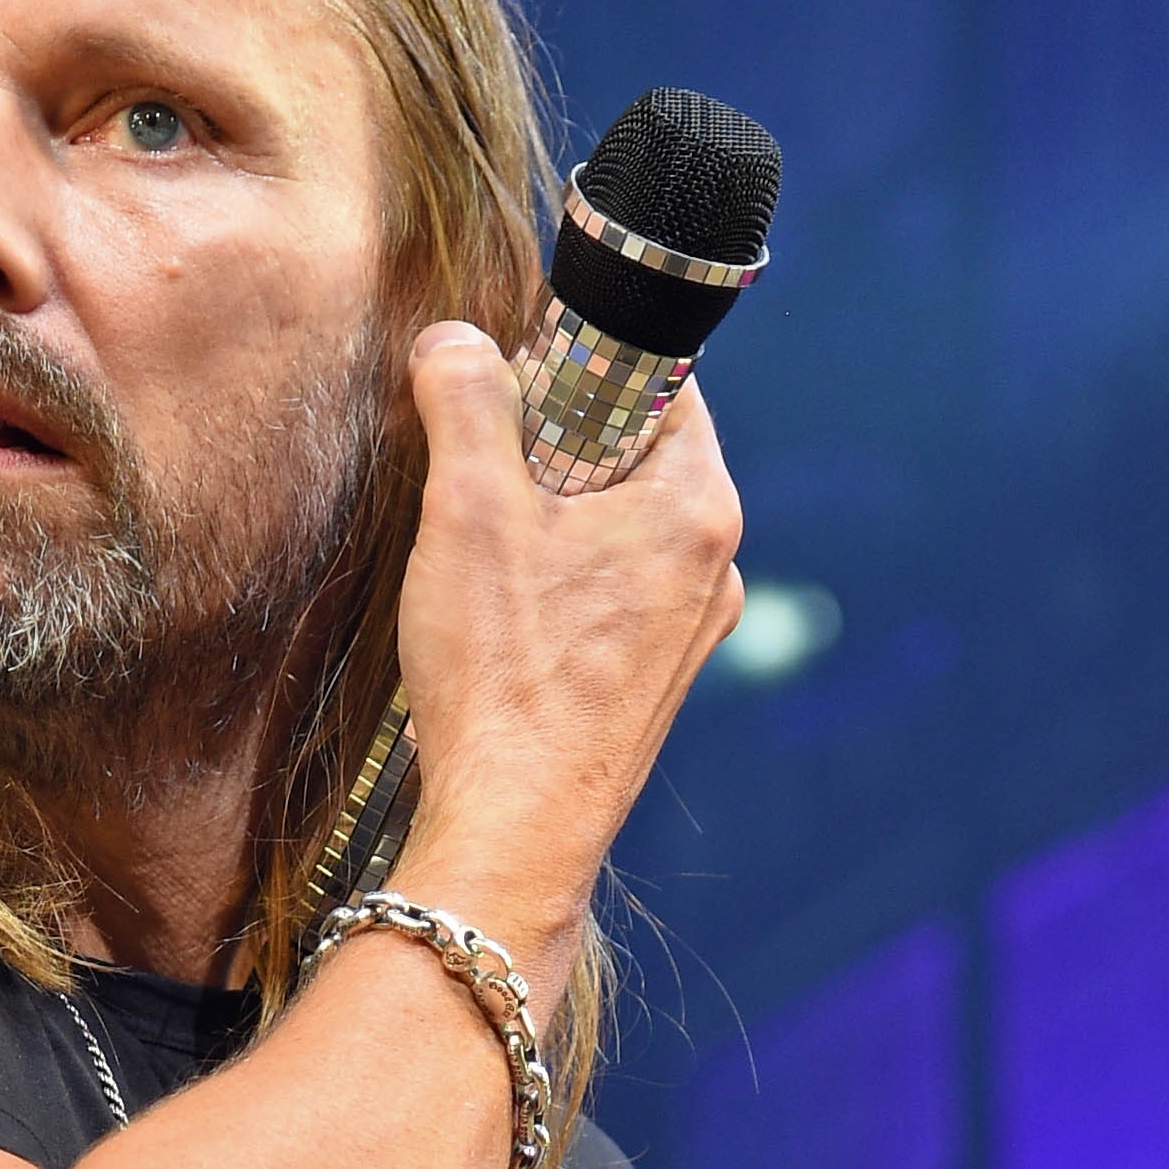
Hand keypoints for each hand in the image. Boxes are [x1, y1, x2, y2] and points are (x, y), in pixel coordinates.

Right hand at [391, 325, 743, 1000]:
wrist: (516, 830)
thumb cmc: (504, 676)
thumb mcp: (467, 508)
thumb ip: (466, 400)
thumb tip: (455, 338)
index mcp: (696, 504)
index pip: (655, 378)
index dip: (573, 364)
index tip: (507, 385)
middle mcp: (714, 565)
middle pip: (630, 453)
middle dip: (550, 450)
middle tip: (476, 481)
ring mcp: (689, 631)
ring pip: (615, 528)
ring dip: (547, 523)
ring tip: (481, 563)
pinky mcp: (652, 682)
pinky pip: (608, 595)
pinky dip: (556, 587)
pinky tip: (502, 623)